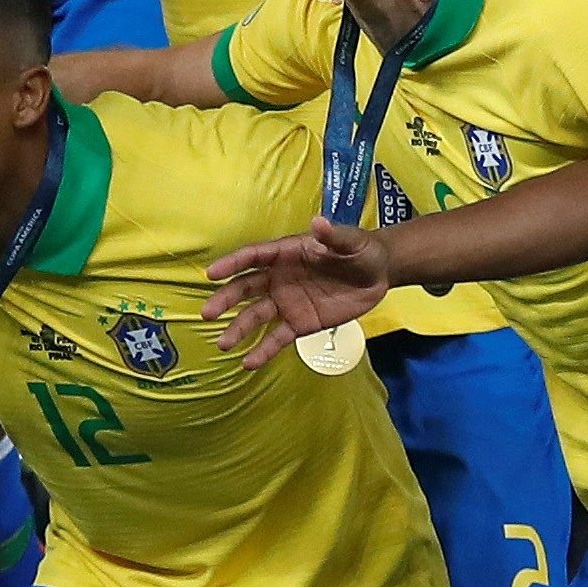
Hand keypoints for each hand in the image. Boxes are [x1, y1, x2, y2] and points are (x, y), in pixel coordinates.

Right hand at [197, 217, 389, 365]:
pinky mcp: (300, 324)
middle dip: (226, 300)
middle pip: (247, 288)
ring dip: (239, 329)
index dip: (232, 264)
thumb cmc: (362, 250)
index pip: (254, 257)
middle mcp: (280, 278)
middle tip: (208, 313)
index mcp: (287, 253)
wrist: (379, 275)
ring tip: (223, 344)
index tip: (212, 274)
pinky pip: (277, 338)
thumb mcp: (352, 241)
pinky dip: (263, 351)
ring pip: (256, 316)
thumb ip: (334, 236)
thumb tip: (318, 222)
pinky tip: (249, 364)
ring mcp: (288, 303)